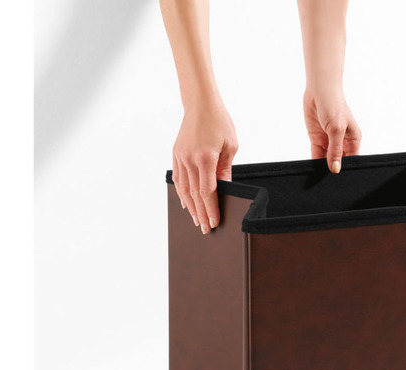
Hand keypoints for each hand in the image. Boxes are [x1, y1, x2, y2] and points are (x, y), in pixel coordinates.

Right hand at [171, 103, 237, 233]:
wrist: (201, 104)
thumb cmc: (219, 122)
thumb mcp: (229, 147)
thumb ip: (225, 170)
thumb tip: (224, 189)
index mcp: (205, 158)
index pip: (208, 191)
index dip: (211, 209)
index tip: (214, 222)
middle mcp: (190, 159)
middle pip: (195, 194)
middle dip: (201, 214)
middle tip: (206, 229)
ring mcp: (180, 157)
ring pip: (184, 189)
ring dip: (191, 207)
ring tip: (197, 220)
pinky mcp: (176, 154)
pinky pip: (178, 178)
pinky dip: (182, 193)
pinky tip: (187, 203)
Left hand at [303, 88, 360, 172]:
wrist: (319, 90)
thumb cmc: (334, 104)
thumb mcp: (336, 129)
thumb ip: (335, 151)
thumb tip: (335, 169)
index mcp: (353, 140)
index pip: (352, 160)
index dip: (346, 169)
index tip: (338, 178)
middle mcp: (342, 142)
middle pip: (339, 161)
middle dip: (334, 169)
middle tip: (327, 180)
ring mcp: (329, 141)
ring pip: (326, 159)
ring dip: (323, 166)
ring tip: (319, 176)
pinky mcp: (317, 139)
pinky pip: (316, 154)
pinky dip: (314, 161)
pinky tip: (312, 168)